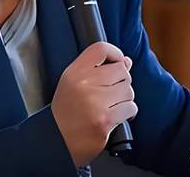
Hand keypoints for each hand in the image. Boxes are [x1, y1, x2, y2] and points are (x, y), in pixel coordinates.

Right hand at [51, 42, 137, 166]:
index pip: (101, 49)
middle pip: (121, 70)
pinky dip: (127, 112)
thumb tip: (127, 61)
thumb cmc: (67, 110)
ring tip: (111, 105)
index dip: (115, 53)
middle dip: (122, 81)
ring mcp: (95, 103)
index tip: (117, 62)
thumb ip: (98, 69)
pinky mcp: (105, 120)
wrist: (58, 140)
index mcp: (74, 72)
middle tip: (111, 91)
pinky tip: (115, 115)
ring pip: (128, 90)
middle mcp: (84, 84)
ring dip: (124, 98)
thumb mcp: (73, 82)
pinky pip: (130, 107)